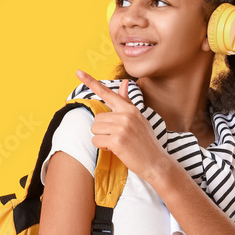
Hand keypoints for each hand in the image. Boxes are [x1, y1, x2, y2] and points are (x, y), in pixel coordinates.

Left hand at [75, 69, 173, 185]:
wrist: (156, 162)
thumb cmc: (145, 141)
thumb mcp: (138, 119)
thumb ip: (127, 102)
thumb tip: (125, 82)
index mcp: (130, 109)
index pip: (108, 93)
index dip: (91, 82)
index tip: (79, 71)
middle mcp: (125, 115)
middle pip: (97, 118)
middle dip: (103, 130)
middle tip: (118, 137)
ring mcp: (121, 127)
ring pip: (94, 129)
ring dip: (102, 138)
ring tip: (118, 143)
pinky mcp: (117, 140)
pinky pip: (96, 141)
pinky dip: (102, 147)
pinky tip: (116, 149)